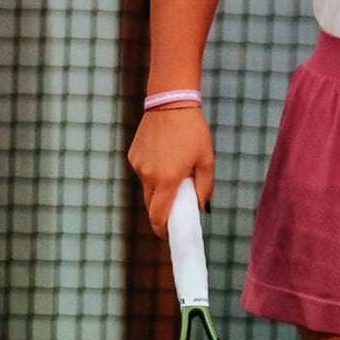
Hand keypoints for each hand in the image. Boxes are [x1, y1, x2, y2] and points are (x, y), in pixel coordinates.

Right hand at [127, 107, 214, 236]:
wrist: (170, 103)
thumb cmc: (193, 131)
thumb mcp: (206, 160)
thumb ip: (204, 187)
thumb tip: (201, 208)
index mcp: (167, 179)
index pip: (159, 216)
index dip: (163, 230)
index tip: (169, 236)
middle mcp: (148, 175)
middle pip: (151, 206)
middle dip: (162, 212)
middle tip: (176, 212)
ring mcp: (138, 165)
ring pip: (147, 189)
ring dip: (159, 190)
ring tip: (174, 174)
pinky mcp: (133, 156)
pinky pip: (143, 173)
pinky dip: (153, 173)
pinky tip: (165, 158)